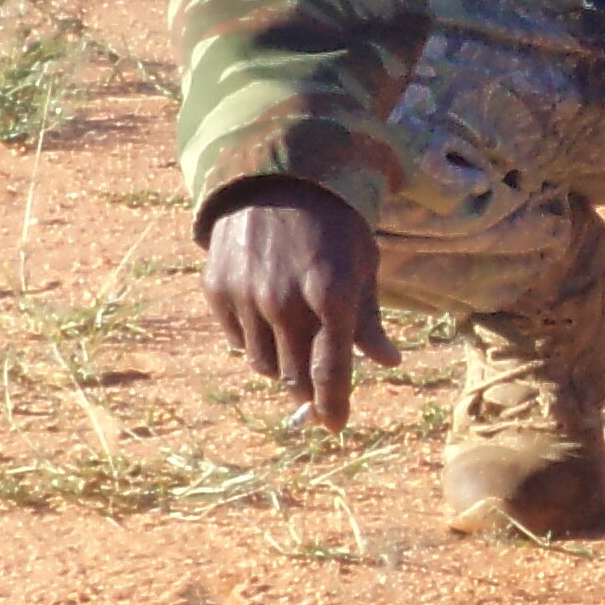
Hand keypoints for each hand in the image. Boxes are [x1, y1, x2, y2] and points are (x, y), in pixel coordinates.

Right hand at [202, 178, 398, 432]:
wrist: (276, 177)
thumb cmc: (334, 223)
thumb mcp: (364, 264)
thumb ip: (369, 318)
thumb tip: (388, 361)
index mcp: (331, 294)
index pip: (330, 368)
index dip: (333, 403)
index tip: (336, 427)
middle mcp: (284, 301)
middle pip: (294, 374)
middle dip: (308, 391)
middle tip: (318, 394)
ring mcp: (245, 296)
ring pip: (263, 363)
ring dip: (282, 367)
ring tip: (296, 346)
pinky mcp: (216, 290)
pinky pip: (236, 341)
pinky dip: (255, 343)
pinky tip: (268, 324)